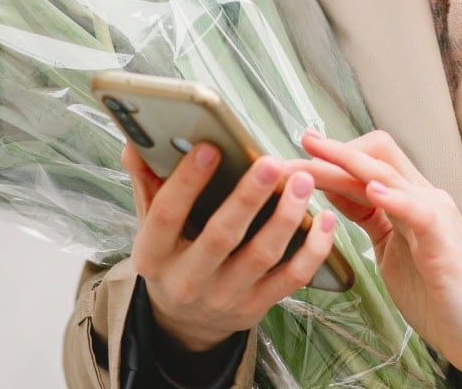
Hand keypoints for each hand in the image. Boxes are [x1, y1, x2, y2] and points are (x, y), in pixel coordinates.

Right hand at [120, 142, 340, 352]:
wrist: (186, 322)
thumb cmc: (172, 258)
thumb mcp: (151, 225)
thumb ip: (147, 182)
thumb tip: (135, 140)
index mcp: (153, 255)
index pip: (167, 215)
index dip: (187, 181)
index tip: (210, 147)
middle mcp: (187, 280)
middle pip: (220, 236)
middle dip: (248, 197)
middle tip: (271, 163)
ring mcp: (224, 297)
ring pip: (261, 256)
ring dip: (286, 216)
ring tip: (301, 181)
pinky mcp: (256, 307)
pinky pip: (291, 278)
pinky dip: (313, 249)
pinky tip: (325, 220)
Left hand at [297, 130, 461, 386]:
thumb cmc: (437, 293)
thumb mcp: (391, 247)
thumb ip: (369, 216)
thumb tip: (333, 190)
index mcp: (409, 199)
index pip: (370, 157)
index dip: (331, 154)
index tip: (292, 157)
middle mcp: (424, 198)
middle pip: (375, 155)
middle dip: (328, 152)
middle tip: (284, 159)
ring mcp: (436, 217)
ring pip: (388, 175)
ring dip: (345, 166)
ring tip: (314, 161)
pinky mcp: (443, 245)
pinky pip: (418, 211)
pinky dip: (394, 197)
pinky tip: (371, 191)